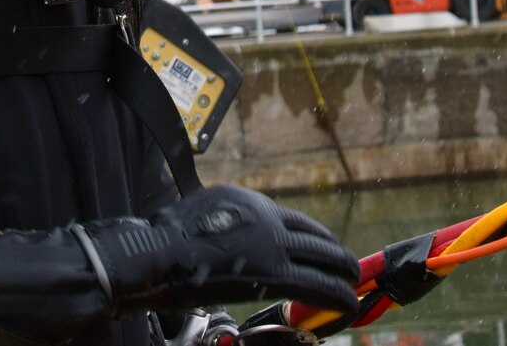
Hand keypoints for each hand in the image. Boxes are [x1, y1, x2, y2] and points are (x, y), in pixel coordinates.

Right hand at [79, 185, 358, 316]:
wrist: (152, 254)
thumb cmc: (162, 244)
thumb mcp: (196, 220)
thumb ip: (223, 228)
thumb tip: (232, 246)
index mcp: (243, 199)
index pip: (288, 217)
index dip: (310, 236)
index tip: (319, 247)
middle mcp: (262, 213)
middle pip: (313, 233)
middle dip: (334, 253)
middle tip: (347, 268)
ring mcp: (269, 240)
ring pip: (322, 256)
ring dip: (343, 273)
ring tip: (354, 286)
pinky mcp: (272, 270)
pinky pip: (316, 284)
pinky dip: (338, 296)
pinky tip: (348, 306)